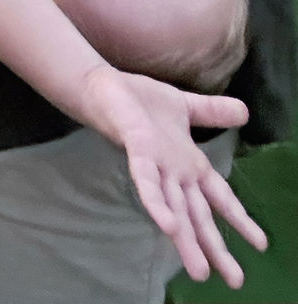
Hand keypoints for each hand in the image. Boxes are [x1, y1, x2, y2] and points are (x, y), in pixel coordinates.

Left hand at [83, 67, 265, 287]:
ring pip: (175, 208)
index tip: (261, 244)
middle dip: (216, 247)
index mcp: (189, 164)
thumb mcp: (185, 107)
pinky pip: (147, 180)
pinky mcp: (136, 151)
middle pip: (199, 215)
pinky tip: (168, 225)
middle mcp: (174, 173)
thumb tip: (246, 111)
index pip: (219, 196)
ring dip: (186, 239)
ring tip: (200, 271)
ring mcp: (156, 166)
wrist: (104, 85)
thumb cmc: (141, 102)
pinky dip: (156, 203)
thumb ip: (213, 112)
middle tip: (236, 281)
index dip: (239, 218)